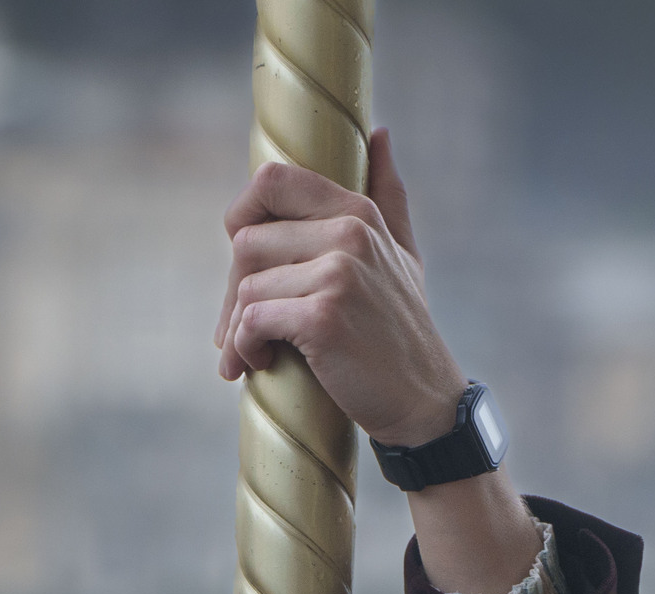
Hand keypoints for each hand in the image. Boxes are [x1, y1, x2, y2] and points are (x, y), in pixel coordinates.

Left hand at [215, 130, 541, 593]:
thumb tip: (379, 132)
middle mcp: (349, 233)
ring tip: (249, 354)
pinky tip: (255, 366)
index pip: (271, 181)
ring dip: (235, 328)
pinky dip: (244, 347)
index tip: (241, 266)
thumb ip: (387, 194)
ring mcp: (338, 272)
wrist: (423, 399)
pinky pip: (253, 320)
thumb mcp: (403, 254)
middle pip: (247, 241)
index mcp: (357, 211)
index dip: (241, 219)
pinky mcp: (323, 316)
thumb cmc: (402, 330)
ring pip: (246, 286)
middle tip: (236, 330)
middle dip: (231, 292)